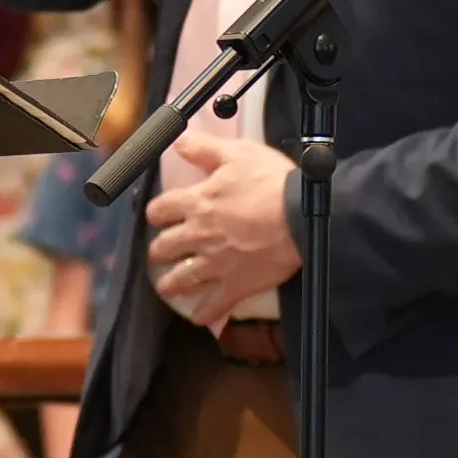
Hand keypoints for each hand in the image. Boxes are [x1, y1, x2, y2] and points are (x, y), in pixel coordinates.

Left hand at [142, 123, 296, 326]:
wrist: (300, 217)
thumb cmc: (272, 183)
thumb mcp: (238, 154)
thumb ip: (205, 149)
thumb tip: (180, 141)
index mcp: (196, 203)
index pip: (160, 210)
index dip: (157, 213)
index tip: (160, 215)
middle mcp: (197, 236)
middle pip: (163, 248)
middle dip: (160, 249)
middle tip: (164, 250)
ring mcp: (214, 264)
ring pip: (180, 280)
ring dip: (170, 284)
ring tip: (168, 286)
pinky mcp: (235, 285)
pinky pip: (213, 305)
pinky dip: (204, 312)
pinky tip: (199, 316)